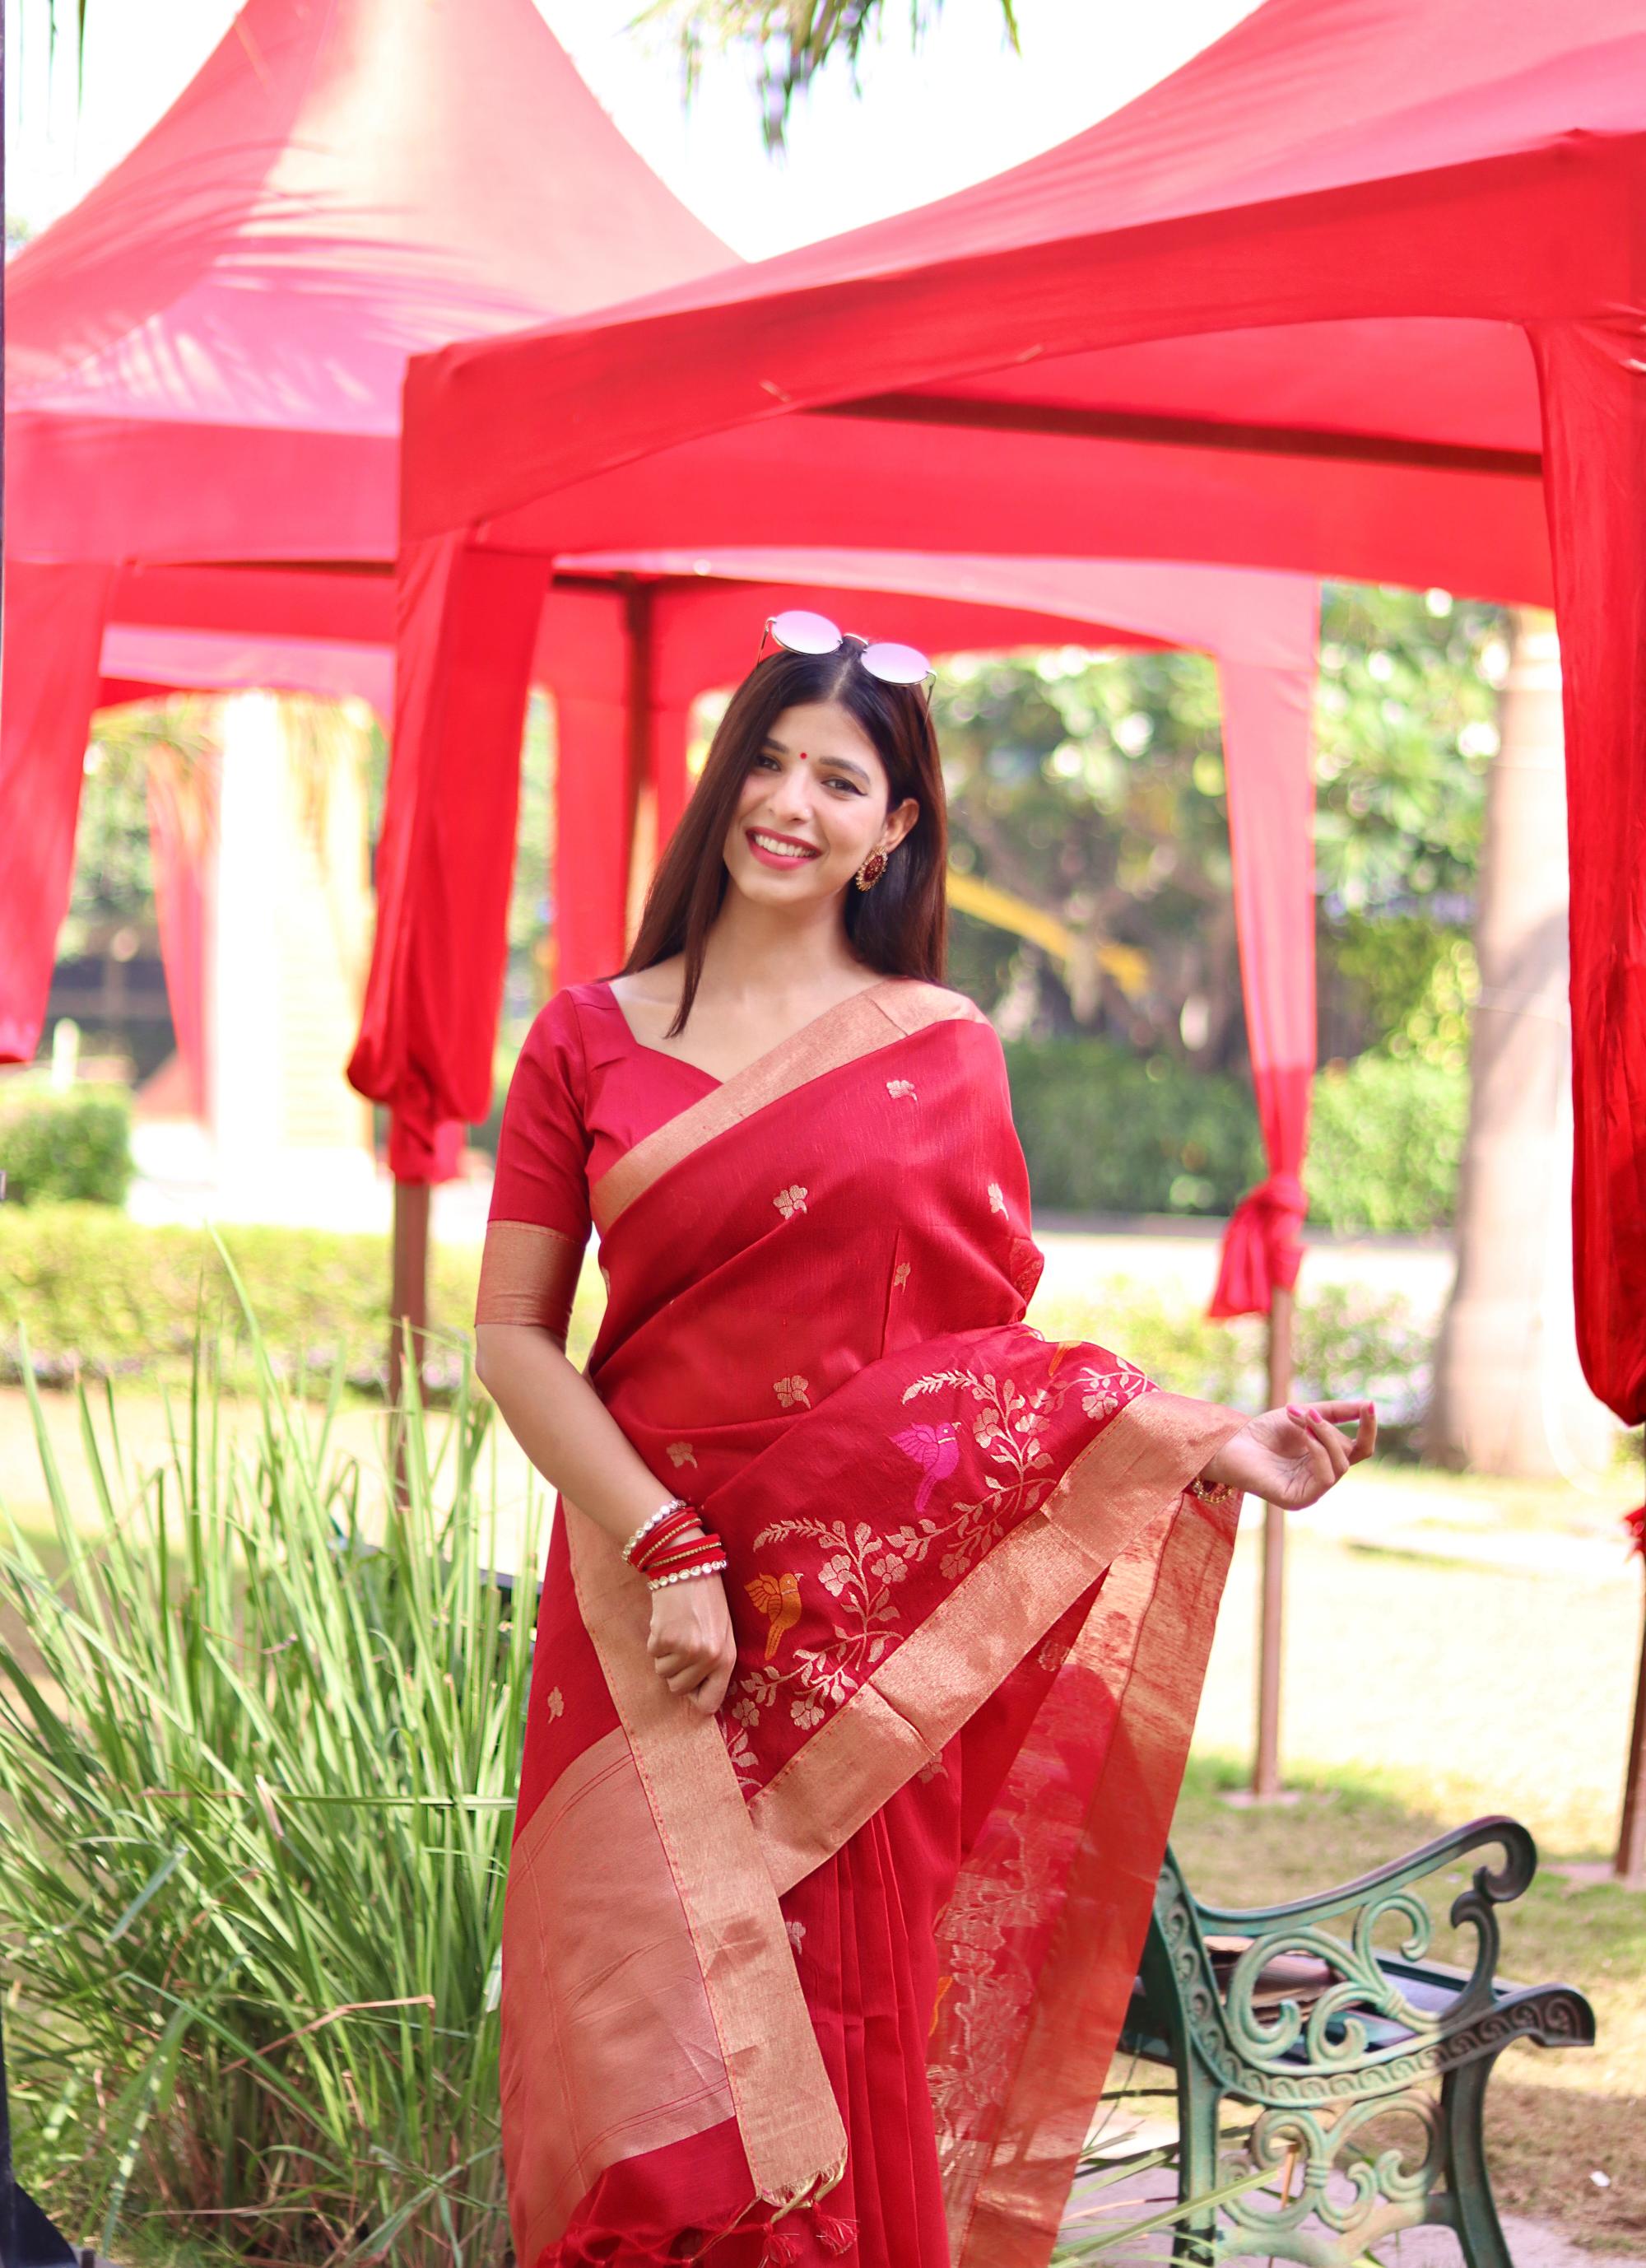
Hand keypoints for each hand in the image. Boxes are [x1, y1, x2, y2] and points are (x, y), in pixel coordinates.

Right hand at [645, 1571, 736, 1715]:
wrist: (687, 1566)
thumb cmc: (706, 1599)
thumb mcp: (722, 1632)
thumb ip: (714, 1663)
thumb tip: (698, 1696)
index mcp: (727, 1658)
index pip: (710, 1703)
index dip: (695, 1698)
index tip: (690, 1687)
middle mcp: (709, 1658)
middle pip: (678, 1690)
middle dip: (675, 1671)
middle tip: (681, 1645)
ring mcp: (686, 1650)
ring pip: (662, 1672)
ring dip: (664, 1654)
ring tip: (676, 1628)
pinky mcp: (664, 1639)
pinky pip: (652, 1654)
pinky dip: (654, 1639)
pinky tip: (666, 1620)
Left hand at [1199, 1399, 1375, 1508]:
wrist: (1229, 1444)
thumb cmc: (1262, 1432)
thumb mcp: (1303, 1415)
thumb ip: (1334, 1412)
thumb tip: (1368, 1404)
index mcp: (1325, 1461)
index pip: (1359, 1449)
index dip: (1368, 1428)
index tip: (1372, 1404)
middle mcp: (1321, 1479)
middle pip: (1349, 1455)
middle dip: (1330, 1429)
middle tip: (1306, 1411)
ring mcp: (1311, 1492)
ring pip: (1340, 1465)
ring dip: (1324, 1436)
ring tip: (1300, 1418)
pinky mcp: (1298, 1500)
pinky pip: (1325, 1477)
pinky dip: (1318, 1452)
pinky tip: (1302, 1436)